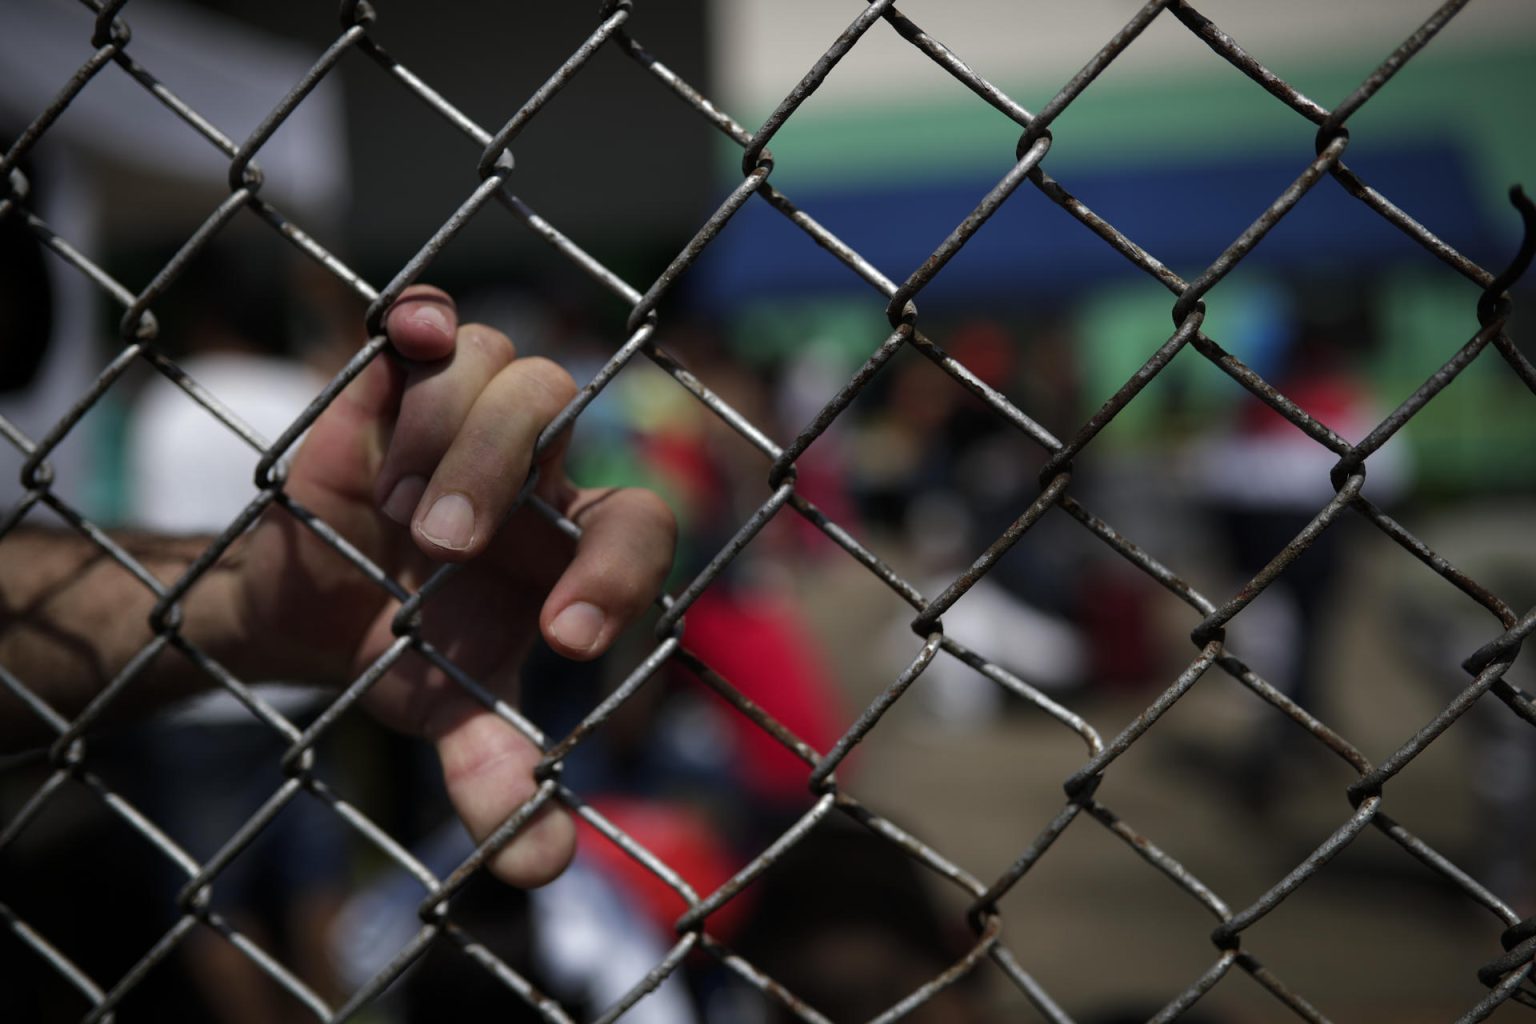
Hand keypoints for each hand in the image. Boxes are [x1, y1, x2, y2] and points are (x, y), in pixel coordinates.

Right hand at [237, 285, 674, 885]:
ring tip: (394, 501)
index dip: (618, 570)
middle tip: (436, 545)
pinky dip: (422, 320)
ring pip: (502, 362)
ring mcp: (471, 415)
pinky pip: (433, 323)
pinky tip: (405, 337)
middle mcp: (537, 467)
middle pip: (559, 410)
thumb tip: (545, 869)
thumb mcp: (447, 717)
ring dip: (446, 428)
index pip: (637, 520)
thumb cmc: (406, 653)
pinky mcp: (396, 381)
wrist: (312, 608)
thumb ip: (497, 781)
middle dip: (494, 471)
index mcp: (572, 541)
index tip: (564, 638)